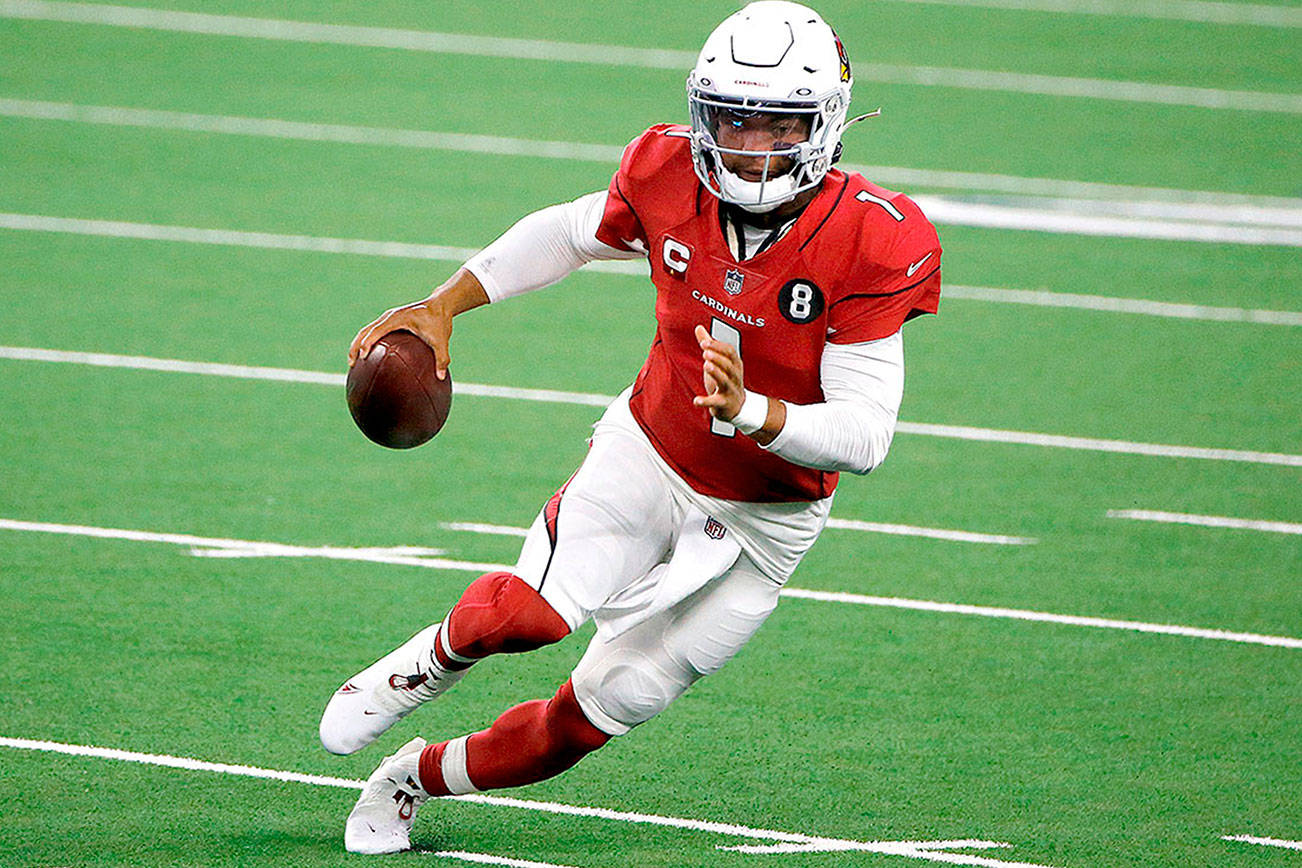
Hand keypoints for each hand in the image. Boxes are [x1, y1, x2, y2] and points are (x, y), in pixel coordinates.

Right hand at [347, 269, 488, 379]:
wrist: (439, 305)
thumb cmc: (439, 321)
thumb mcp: (442, 340)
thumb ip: (442, 358)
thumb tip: (440, 377)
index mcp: (398, 318)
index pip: (378, 330)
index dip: (368, 342)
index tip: (363, 356)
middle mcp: (389, 316)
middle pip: (365, 331)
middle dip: (355, 346)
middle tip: (351, 364)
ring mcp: (388, 318)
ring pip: (366, 331)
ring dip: (357, 345)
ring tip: (353, 363)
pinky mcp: (389, 322)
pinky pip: (374, 333)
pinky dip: (367, 343)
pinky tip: (368, 359)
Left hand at [691, 324, 744, 421]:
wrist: (737, 407)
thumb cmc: (725, 380)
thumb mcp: (718, 363)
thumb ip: (709, 346)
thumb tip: (698, 327)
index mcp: (735, 364)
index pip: (730, 352)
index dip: (718, 346)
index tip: (704, 342)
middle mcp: (735, 376)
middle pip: (729, 365)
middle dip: (718, 358)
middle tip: (705, 352)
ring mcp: (731, 390)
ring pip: (725, 381)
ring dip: (716, 373)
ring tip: (705, 365)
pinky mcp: (724, 404)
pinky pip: (715, 402)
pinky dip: (706, 401)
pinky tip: (696, 400)